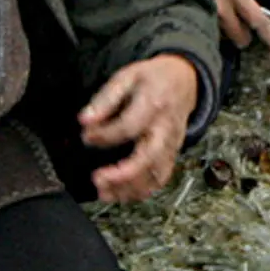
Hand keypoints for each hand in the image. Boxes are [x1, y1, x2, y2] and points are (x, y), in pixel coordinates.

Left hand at [78, 54, 198, 202]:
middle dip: (123, 174)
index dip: (105, 135)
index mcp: (154, 105)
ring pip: (156, 174)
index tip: (87, 136)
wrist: (184, 80)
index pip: (129, 126)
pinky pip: (160, 179)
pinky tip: (121, 194)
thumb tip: (86, 119)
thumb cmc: (154, 78)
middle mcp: (165, 128)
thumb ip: (105, 98)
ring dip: (130, 189)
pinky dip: (142, 192)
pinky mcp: (171, 155)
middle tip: (98, 179)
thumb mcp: (127, 77)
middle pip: (149, 157)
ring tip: (104, 192)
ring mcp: (171, 144)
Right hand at [174, 0, 269, 55]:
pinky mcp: (194, 22)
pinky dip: (211, 30)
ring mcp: (207, 15)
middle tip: (234, 26)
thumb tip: (251, 19)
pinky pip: (210, 35)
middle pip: (242, 37)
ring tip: (213, 13)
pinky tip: (203, 15)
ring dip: (225, 33)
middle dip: (242, 37)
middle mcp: (223, 6)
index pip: (259, 19)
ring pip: (226, 38)